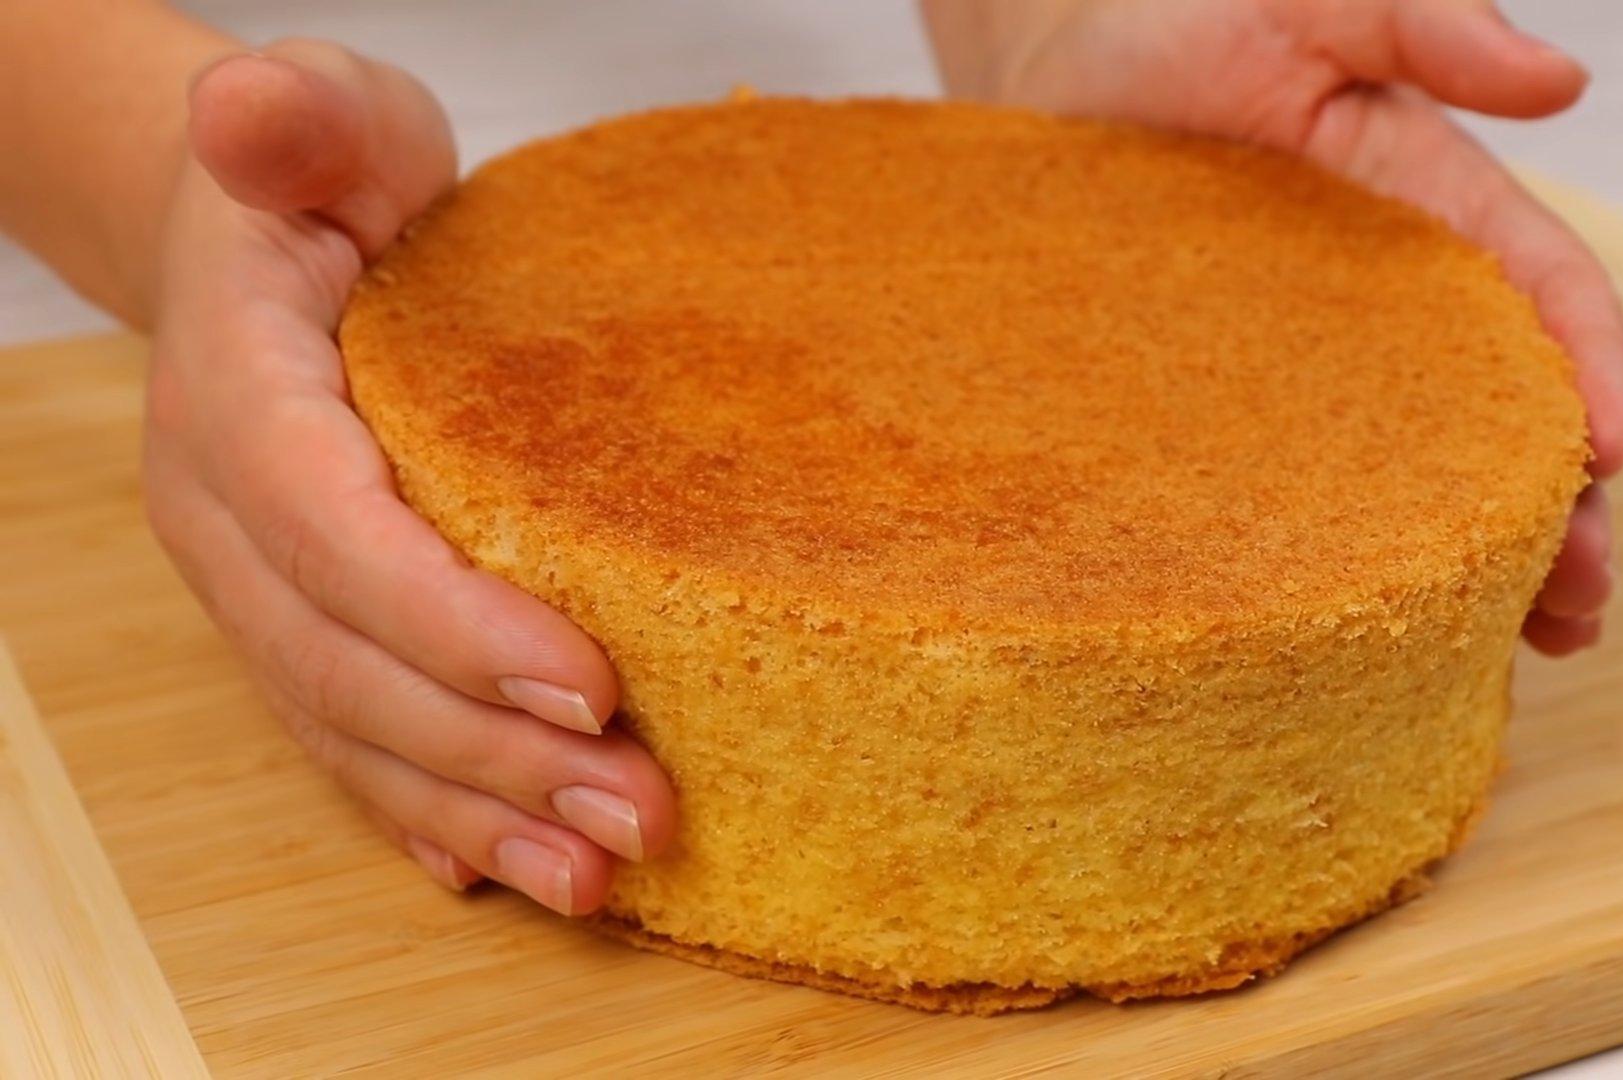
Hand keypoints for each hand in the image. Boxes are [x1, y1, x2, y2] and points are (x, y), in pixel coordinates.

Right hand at [143, 40, 675, 913]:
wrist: (265, 246)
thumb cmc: (327, 185)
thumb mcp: (324, 121)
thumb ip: (295, 122)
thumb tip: (247, 108)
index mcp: (240, 403)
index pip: (337, 537)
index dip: (450, 621)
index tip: (588, 681)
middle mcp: (231, 523)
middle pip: (354, 669)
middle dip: (495, 753)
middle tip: (638, 809)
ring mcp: (258, 592)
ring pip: (355, 731)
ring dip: (478, 812)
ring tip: (599, 872)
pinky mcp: (302, 628)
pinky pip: (353, 742)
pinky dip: (432, 814)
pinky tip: (512, 868)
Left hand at [928, 0, 1622, 654]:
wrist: (1052, 66)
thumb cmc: (1184, 15)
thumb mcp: (1314, 1)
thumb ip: (1428, 24)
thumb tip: (1561, 79)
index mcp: (1433, 207)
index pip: (1547, 292)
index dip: (1596, 368)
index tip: (1612, 448)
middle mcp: (1392, 300)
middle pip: (1506, 414)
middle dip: (1561, 508)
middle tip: (1577, 598)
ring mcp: (1317, 364)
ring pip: (1423, 473)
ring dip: (1485, 561)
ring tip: (1526, 643)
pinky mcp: (1234, 406)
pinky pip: (1308, 488)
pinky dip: (1358, 560)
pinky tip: (1379, 631)